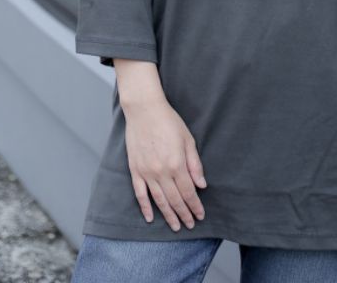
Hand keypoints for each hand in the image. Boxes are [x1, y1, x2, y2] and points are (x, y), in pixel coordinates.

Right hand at [123, 97, 206, 230]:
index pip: (188, 192)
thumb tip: (201, 185)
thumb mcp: (188, 139)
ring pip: (159, 200)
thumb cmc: (169, 121)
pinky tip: (151, 217)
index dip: (195, 206)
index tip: (200, 216)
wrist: (144, 110)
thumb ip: (194, 164)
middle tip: (190, 225)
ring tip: (175, 226)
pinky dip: (145, 207)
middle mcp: (161, 172)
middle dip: (184, 214)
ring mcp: (147, 172)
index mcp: (177, 164)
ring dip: (168, 215)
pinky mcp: (135, 170)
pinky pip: (139, 193)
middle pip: (175, 200)